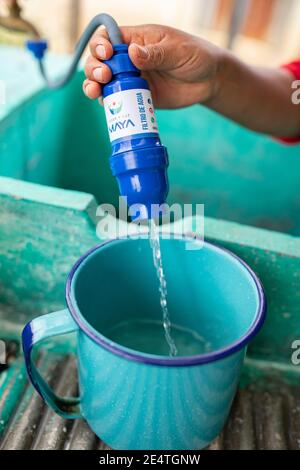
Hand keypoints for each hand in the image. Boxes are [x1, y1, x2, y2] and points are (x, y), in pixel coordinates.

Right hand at [83, 24, 222, 108]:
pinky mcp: (137, 98)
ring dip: (94, 86)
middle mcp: (129, 59)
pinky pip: (118, 101)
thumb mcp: (178, 50)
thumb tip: (132, 53)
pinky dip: (109, 104)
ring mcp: (132, 79)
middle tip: (104, 77)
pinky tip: (106, 106)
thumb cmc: (196, 56)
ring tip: (95, 92)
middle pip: (100, 61)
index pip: (108, 37)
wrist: (209, 81)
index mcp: (137, 39)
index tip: (106, 54)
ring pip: (104, 82)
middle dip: (94, 68)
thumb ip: (156, 53)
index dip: (100, 45)